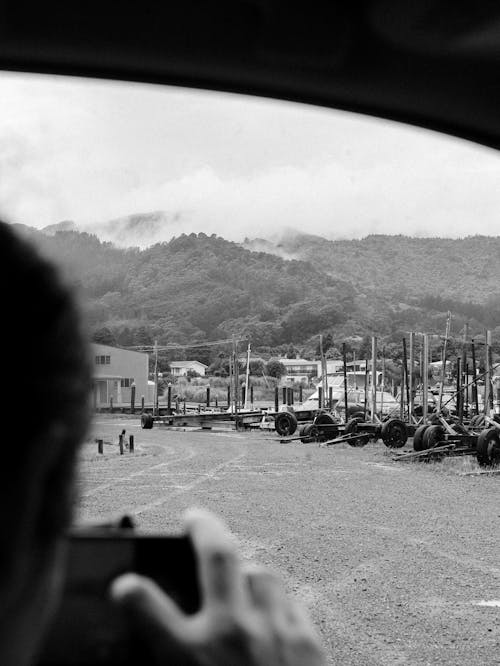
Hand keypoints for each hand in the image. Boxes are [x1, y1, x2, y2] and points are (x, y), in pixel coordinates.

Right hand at [110, 508, 324, 665]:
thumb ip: (173, 662)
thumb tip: (161, 651)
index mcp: (193, 659)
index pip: (146, 607)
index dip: (131, 591)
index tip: (125, 586)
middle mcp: (233, 635)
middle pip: (217, 556)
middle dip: (204, 527)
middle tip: (195, 518)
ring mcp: (275, 631)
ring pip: (261, 571)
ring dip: (247, 568)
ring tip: (238, 570)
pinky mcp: (309, 641)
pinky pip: (290, 599)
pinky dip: (276, 599)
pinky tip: (270, 607)